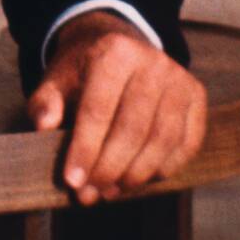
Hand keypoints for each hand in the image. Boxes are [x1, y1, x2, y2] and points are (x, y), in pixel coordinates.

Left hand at [28, 10, 206, 204]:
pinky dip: (165, 168)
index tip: (72, 181)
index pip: (98, 109)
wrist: (119, 45)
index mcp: (113, 51)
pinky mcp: (196, 96)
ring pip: (162, 140)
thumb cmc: (84, 70)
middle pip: (132, 129)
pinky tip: (141, 179)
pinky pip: (187, 143)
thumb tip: (43, 126)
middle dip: (109, 169)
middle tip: (90, 193)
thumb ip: (45, 101)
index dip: (85, 150)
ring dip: (136, 175)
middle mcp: (151, 61)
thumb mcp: (57, 78)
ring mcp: (178, 77)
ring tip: (111, 190)